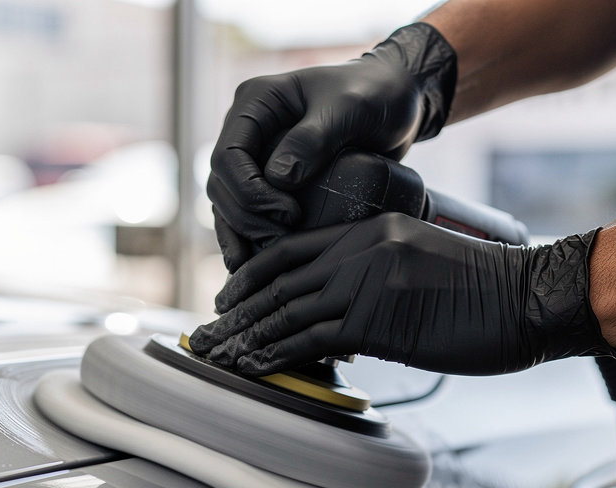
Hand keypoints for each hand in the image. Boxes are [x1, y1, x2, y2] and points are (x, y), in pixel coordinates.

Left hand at [188, 214, 615, 375]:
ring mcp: (366, 282)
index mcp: (370, 230)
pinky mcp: (375, 318)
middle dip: (235, 313)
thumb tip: (342, 323)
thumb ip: (376, 281)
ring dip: (245, 337)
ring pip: (286, 310)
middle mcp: (360, 249)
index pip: (291, 250)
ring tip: (217, 357)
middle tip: (205, 336)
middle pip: (278, 281)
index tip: (226, 299)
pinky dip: (276, 354)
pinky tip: (254, 368)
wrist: (528, 297)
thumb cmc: (484, 291)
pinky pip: (310, 338)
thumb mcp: (420, 268)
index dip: (250, 276)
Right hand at [206, 22, 455, 270]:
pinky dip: (248, 238)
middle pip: (221, 185)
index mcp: (256, 103)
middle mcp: (248, 130)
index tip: (288, 213)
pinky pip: (245, 213)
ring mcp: (255, 156)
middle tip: (281, 241)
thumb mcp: (350, 108)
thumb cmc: (375, 94)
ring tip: (258, 265)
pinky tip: (255, 264)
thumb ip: (314, 137)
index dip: (249, 192)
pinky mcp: (267, 179)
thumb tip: (278, 177)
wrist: (393, 100)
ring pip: (227, 204)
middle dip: (245, 219)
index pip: (227, 155)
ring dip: (240, 235)